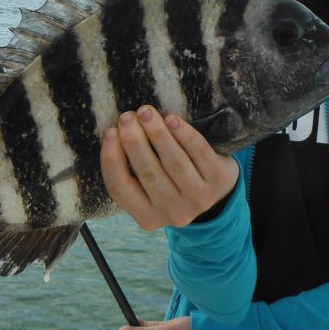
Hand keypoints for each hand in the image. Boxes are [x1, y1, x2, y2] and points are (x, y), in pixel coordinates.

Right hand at [101, 106, 238, 229]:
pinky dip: (184, 134)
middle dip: (134, 141)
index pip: (120, 188)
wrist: (218, 192)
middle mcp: (172, 212)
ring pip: (174, 162)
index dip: (111, 159)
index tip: (110, 132)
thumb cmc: (172, 183)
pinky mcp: (218, 179)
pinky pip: (199, 152)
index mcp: (147, 217)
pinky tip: (172, 119)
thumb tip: (116, 132)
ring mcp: (198, 198)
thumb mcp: (150, 190)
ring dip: (157, 134)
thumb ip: (133, 171)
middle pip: (148, 173)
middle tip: (127, 117)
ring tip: (146, 112)